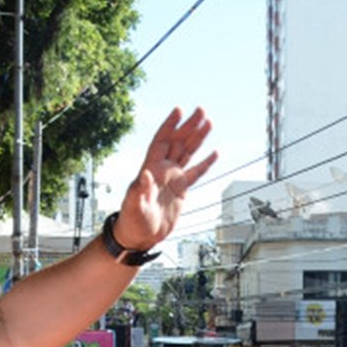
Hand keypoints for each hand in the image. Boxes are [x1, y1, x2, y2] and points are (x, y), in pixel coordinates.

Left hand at [112, 108, 215, 251]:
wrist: (140, 236)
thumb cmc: (132, 221)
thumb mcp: (133, 206)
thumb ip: (138, 190)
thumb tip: (144, 175)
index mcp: (150, 168)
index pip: (161, 141)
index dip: (169, 125)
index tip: (179, 110)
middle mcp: (162, 169)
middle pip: (178, 141)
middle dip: (188, 125)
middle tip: (201, 110)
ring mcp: (173, 178)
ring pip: (188, 152)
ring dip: (198, 138)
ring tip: (209, 122)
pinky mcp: (181, 189)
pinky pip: (196, 172)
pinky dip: (205, 163)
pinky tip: (214, 152)